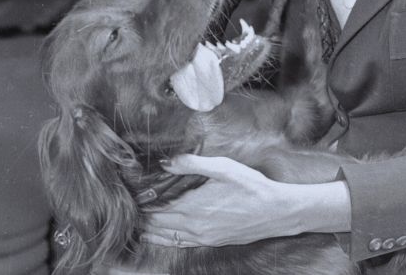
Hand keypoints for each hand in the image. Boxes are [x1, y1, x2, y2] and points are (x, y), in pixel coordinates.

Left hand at [140, 154, 294, 247]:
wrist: (276, 212)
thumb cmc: (253, 187)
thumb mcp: (225, 168)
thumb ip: (192, 164)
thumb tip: (165, 162)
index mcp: (193, 205)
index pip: (156, 204)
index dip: (141, 198)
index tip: (130, 190)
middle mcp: (193, 224)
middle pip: (156, 221)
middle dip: (142, 212)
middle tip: (128, 203)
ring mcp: (201, 236)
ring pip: (164, 234)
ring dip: (148, 227)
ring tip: (134, 219)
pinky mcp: (209, 241)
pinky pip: (178, 243)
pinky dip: (161, 239)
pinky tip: (154, 236)